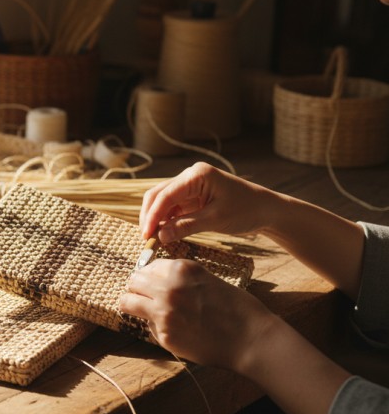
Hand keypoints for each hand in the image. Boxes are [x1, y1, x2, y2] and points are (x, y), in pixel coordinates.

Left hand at [120, 258, 278, 372]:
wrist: (251, 339)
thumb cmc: (235, 308)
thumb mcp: (206, 280)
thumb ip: (180, 278)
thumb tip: (154, 280)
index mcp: (181, 269)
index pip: (147, 267)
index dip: (150, 277)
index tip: (153, 284)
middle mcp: (168, 287)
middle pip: (133, 282)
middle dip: (137, 289)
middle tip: (145, 298)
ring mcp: (163, 311)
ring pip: (127, 301)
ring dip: (133, 305)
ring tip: (146, 311)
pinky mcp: (164, 334)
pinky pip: (146, 326)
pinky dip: (154, 328)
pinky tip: (173, 330)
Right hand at [140, 162, 280, 242]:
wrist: (268, 210)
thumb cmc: (247, 210)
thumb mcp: (216, 220)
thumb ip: (186, 227)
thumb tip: (159, 237)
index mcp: (197, 175)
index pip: (165, 195)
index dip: (152, 216)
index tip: (146, 236)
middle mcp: (190, 176)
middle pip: (158, 195)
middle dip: (150, 216)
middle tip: (146, 239)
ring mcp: (190, 186)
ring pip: (163, 201)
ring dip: (157, 219)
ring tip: (154, 239)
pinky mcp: (192, 196)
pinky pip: (173, 207)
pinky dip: (167, 220)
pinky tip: (165, 234)